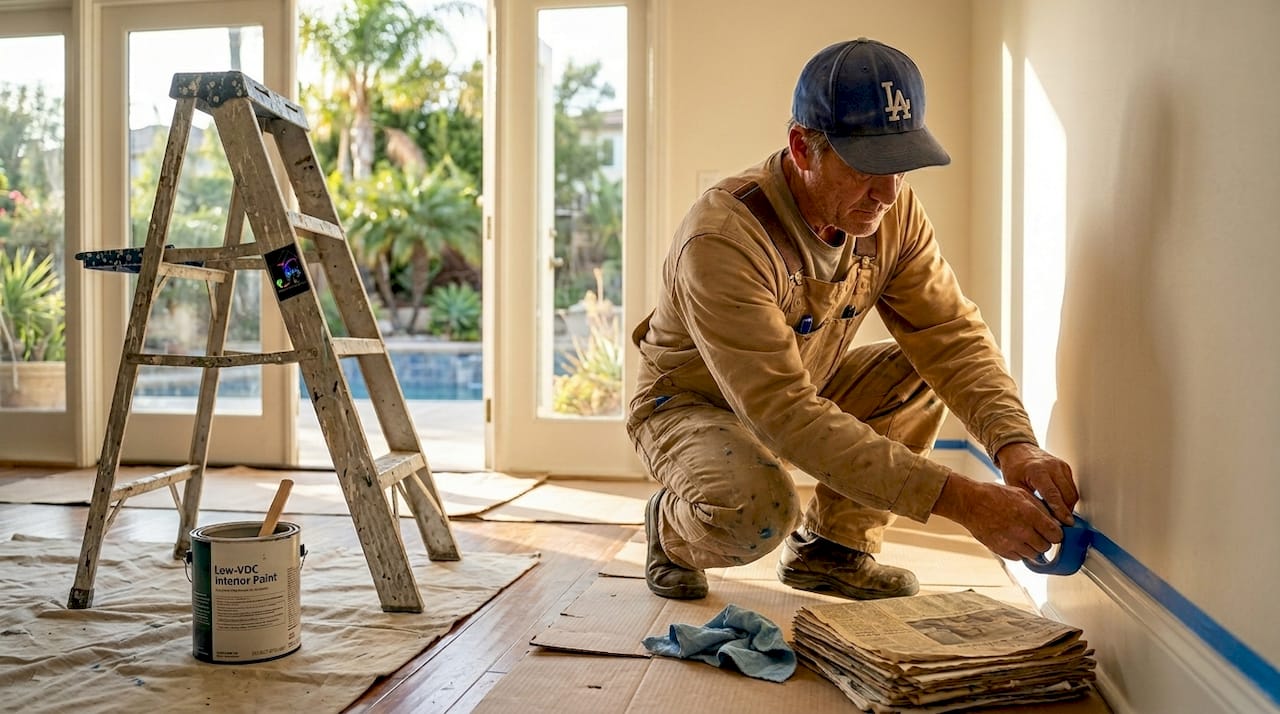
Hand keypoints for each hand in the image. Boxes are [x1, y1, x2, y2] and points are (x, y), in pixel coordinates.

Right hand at [932, 474, 1062, 560]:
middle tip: (1038, 533)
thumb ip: (1041, 509)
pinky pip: (1019, 558)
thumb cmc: (993, 495)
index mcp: (1030, 514)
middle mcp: (1022, 531)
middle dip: (1044, 540)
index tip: (1053, 532)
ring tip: (1024, 536)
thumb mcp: (1021, 494)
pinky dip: (1019, 551)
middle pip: (1046, 546)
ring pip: (1033, 554)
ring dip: (1032, 547)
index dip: (1056, 533)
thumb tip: (1055, 521)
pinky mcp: (1001, 550)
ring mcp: (1011, 543)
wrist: (969, 503)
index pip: (1056, 535)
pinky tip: (1014, 540)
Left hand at [995, 442, 1077, 523]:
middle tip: (1062, 525)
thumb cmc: (1014, 466)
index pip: (1053, 494)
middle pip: (1067, 495)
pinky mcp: (1065, 467)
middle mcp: (1052, 467)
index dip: (1061, 511)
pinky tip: (1060, 505)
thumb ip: (1030, 501)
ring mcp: (1060, 466)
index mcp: (1037, 471)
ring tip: (1061, 517)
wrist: (1017, 449)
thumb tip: (1043, 519)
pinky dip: (1069, 497)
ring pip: (1072, 492)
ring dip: (1069, 506)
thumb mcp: (1015, 485)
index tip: (1066, 523)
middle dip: (1067, 511)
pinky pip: (1072, 486)